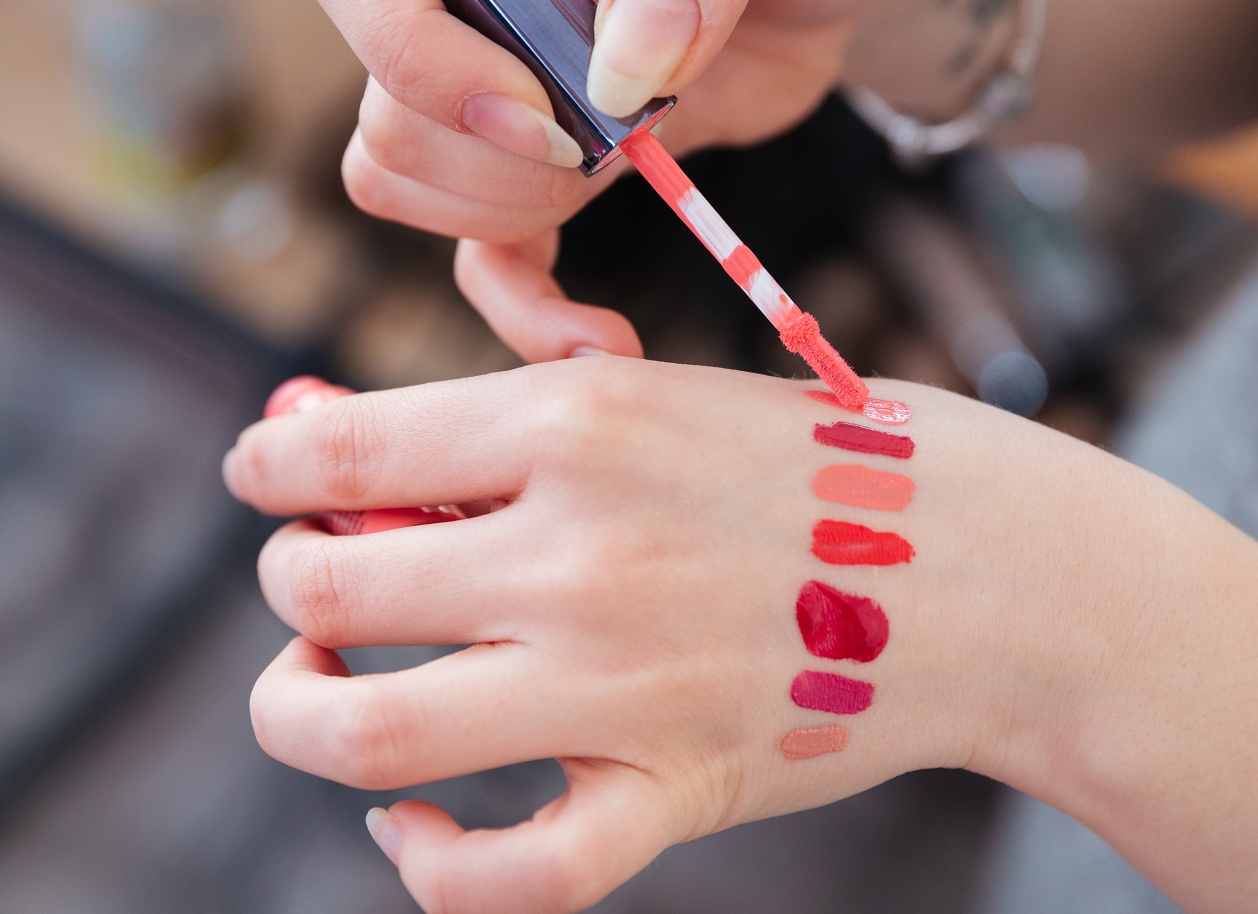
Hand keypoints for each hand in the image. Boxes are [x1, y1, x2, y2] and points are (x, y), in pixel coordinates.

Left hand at [224, 358, 1157, 912]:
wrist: (993, 567)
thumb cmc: (815, 462)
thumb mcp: (659, 393)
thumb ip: (496, 418)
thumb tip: (314, 441)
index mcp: (576, 422)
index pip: (333, 457)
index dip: (264, 475)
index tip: (268, 486)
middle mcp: (581, 551)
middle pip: (319, 594)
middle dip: (286, 588)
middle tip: (316, 585)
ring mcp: (622, 684)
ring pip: (364, 740)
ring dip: (294, 717)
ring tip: (315, 692)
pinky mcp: (674, 791)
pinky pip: (506, 876)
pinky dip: (426, 864)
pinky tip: (412, 826)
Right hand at [300, 0, 974, 360]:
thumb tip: (625, 63)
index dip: (406, 49)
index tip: (533, 104)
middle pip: (382, 102)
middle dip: (494, 156)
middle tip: (618, 138)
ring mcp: (496, 81)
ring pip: (408, 182)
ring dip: (510, 212)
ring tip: (635, 166)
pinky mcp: (548, 163)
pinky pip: (482, 254)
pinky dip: (527, 307)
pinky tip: (603, 337)